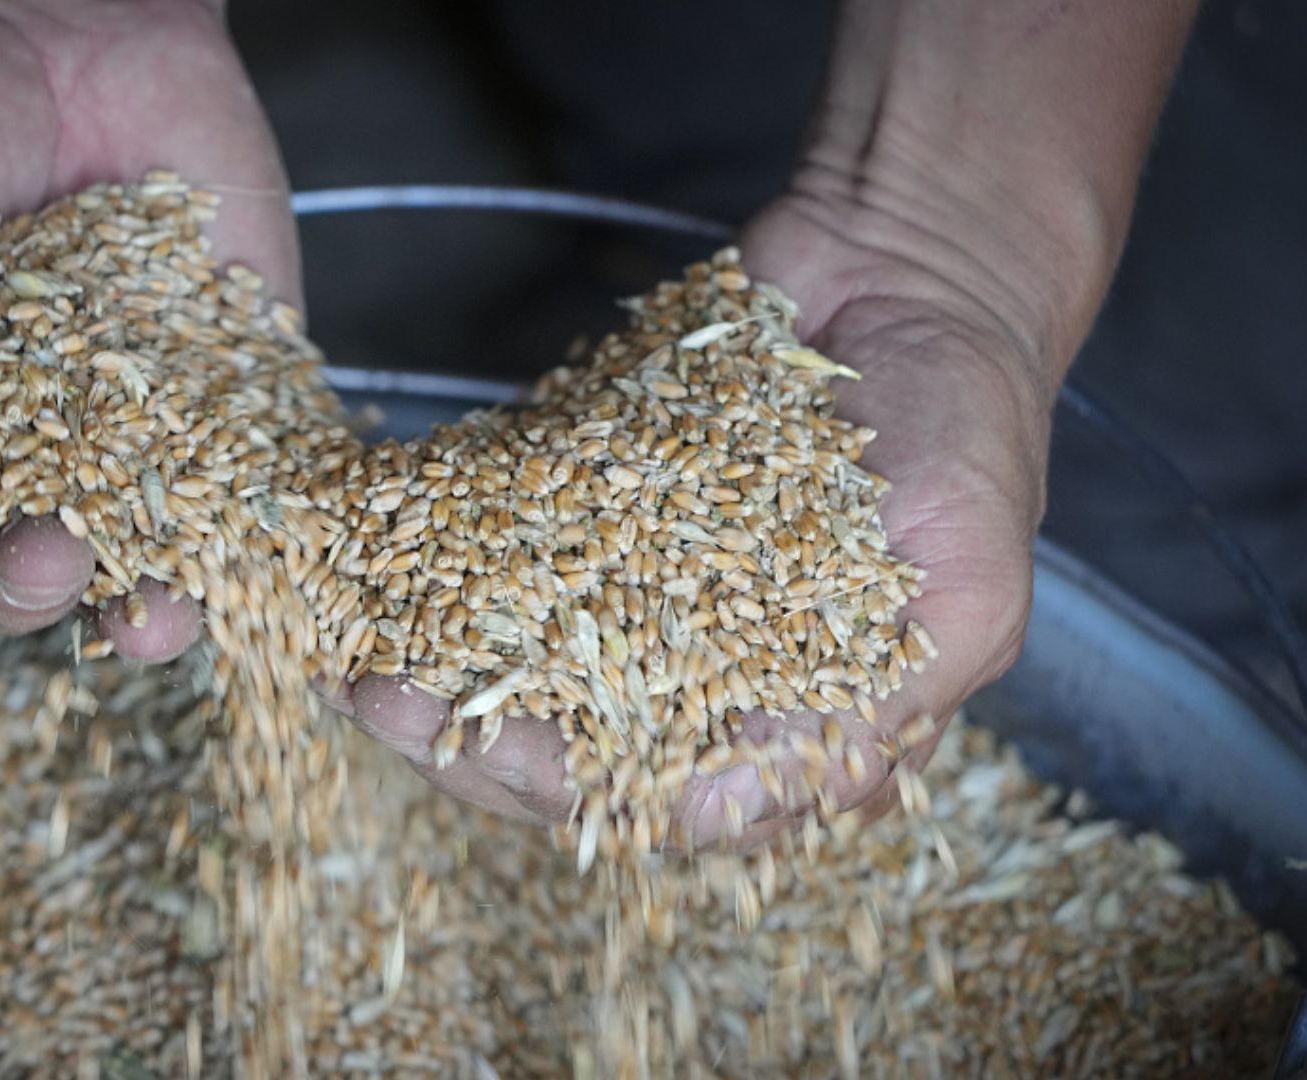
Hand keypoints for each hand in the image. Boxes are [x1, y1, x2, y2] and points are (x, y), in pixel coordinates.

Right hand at [0, 0, 294, 656]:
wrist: (59, 18)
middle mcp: (2, 460)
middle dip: (11, 592)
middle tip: (32, 550)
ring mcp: (117, 443)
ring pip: (116, 575)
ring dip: (120, 609)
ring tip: (136, 599)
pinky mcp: (220, 408)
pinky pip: (230, 512)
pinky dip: (230, 560)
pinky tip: (221, 583)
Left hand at [342, 176, 1062, 846]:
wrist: (905, 273)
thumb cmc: (964, 426)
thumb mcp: (965, 579)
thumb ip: (872, 703)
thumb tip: (740, 811)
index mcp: (789, 723)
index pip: (654, 797)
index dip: (557, 786)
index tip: (475, 747)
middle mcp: (702, 680)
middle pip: (560, 749)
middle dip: (461, 735)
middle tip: (375, 699)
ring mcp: (637, 601)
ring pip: (511, 669)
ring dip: (424, 672)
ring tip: (342, 652)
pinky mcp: (591, 525)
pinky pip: (498, 565)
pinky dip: (430, 577)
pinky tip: (361, 576)